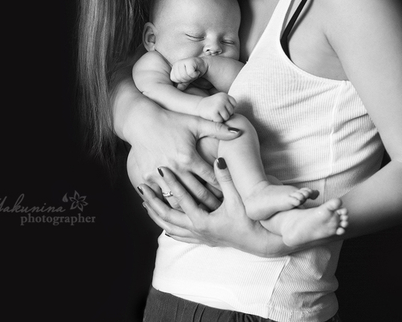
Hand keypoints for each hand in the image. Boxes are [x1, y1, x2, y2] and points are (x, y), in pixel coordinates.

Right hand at [125, 105, 242, 211]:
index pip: (210, 179)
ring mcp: (159, 175)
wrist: (141, 121)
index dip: (222, 189)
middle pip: (197, 193)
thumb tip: (237, 132)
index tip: (231, 197)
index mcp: (189, 157)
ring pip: (178, 200)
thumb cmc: (171, 121)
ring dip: (190, 209)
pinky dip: (168, 205)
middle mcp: (175, 168)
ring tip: (202, 216)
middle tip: (221, 213)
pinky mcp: (146, 178)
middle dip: (211, 204)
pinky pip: (159, 198)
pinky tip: (177, 211)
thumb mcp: (195, 123)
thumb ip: (218, 129)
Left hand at [138, 160, 292, 257]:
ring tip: (145, 203)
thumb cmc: (249, 221)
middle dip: (153, 201)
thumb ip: (226, 179)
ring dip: (157, 215)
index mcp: (202, 220)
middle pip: (167, 215)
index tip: (162, 168)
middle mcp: (196, 230)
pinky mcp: (202, 240)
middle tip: (142, 187)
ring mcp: (198, 237)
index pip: (181, 198)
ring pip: (170, 226)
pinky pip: (179, 235)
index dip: (172, 182)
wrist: (259, 243)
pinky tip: (163, 225)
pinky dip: (169, 228)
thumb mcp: (237, 199)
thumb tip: (219, 159)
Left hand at [170, 57, 206, 90]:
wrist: (203, 65)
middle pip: (179, 78)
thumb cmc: (193, 72)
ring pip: (184, 76)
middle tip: (191, 75)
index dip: (181, 81)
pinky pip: (190, 73)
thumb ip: (181, 85)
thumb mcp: (186, 80)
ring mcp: (182, 61)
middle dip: (187, 79)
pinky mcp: (189, 61)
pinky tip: (197, 72)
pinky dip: (195, 75)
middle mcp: (176, 64)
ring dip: (191, 77)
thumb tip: (178, 88)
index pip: (173, 79)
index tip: (187, 77)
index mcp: (174, 68)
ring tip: (194, 73)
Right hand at [196, 92, 236, 121]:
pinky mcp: (214, 113)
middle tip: (218, 112)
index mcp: (225, 95)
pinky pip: (220, 121)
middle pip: (231, 112)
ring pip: (227, 117)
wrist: (199, 105)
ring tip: (216, 114)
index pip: (234, 105)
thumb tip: (236, 117)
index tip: (222, 108)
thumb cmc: (212, 105)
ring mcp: (218, 106)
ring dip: (222, 118)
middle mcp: (222, 99)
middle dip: (226, 114)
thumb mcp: (221, 100)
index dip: (229, 108)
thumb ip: (229, 104)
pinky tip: (212, 116)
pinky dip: (217, 121)